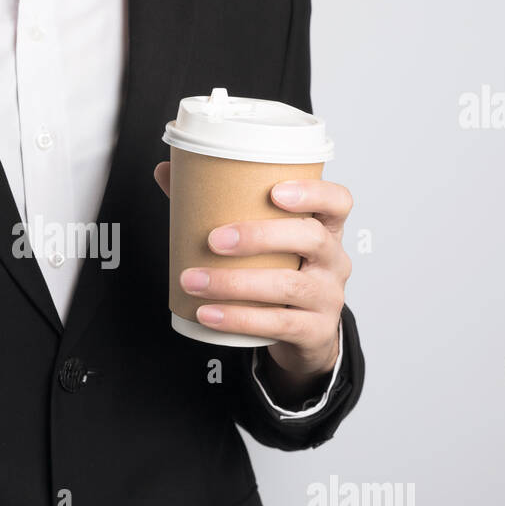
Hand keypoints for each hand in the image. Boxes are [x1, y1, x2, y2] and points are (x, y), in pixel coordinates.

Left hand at [154, 161, 351, 395]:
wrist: (303, 334)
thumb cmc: (280, 273)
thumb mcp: (265, 242)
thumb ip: (219, 205)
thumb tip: (166, 171)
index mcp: (325, 229)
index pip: (338, 202)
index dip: (313, 193)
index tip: (275, 191)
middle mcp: (335, 261)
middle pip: (311, 239)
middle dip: (259, 236)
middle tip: (213, 239)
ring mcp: (328, 297)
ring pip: (289, 286)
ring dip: (236, 283)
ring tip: (193, 280)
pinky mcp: (315, 331)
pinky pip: (278, 324)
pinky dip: (238, 319)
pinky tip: (208, 314)